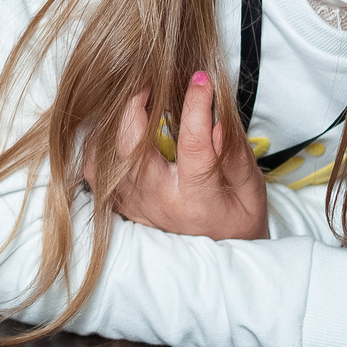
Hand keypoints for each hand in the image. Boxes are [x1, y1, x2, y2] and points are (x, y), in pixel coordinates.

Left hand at [107, 71, 267, 240]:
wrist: (220, 268)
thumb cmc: (238, 222)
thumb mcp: (250, 190)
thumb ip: (232, 151)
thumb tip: (213, 111)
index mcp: (195, 198)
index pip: (192, 143)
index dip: (195, 105)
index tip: (199, 79)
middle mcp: (157, 202)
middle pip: (129, 148)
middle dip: (135, 106)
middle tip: (150, 81)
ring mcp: (134, 205)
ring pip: (103, 158)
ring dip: (112, 125)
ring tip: (132, 102)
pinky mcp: (121, 206)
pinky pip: (95, 172)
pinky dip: (99, 146)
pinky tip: (115, 128)